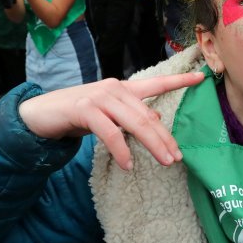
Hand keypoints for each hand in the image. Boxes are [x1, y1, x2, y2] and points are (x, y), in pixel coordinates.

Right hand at [18, 71, 205, 170]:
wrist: (40, 113)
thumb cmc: (77, 114)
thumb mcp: (108, 114)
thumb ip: (131, 114)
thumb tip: (158, 116)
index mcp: (123, 89)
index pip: (156, 83)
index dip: (180, 81)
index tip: (202, 77)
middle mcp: (114, 89)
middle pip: (149, 115)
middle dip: (166, 137)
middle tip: (178, 156)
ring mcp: (100, 97)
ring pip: (135, 123)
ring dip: (152, 144)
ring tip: (165, 162)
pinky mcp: (85, 109)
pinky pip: (110, 133)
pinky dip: (121, 150)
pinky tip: (128, 164)